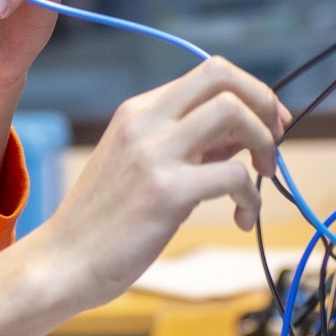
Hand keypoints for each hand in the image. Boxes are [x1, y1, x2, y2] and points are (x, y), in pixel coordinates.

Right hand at [0, 55, 291, 335]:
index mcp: (139, 111)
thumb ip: (188, 146)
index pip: (210, 72)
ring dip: (263, 145)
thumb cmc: (104, 222)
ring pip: (233, 114)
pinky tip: (241, 218)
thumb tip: (242, 138)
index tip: (269, 124)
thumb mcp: (141, 167)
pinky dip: (251, 198)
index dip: (251, 92)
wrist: (62, 263)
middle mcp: (145, 121)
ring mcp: (153, 153)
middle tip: (273, 143)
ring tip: (259, 181)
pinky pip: (234, 177)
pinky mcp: (165, 191)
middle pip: (222, 77)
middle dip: (264, 104)